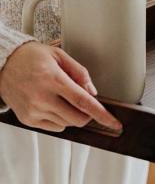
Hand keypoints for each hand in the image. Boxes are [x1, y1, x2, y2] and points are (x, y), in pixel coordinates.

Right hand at [0, 42, 121, 131]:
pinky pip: (55, 127)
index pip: (83, 102)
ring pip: (67, 124)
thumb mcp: (60, 56)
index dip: (102, 114)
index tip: (114, 122)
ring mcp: (33, 111)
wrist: (2, 64)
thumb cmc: (30, 57)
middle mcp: (42, 98)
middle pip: (78, 118)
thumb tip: (92, 92)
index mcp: (53, 80)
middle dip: (88, 113)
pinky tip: (53, 104)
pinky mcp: (27, 120)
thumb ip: (80, 73)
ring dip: (73, 114)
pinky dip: (61, 119)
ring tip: (61, 96)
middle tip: (83, 100)